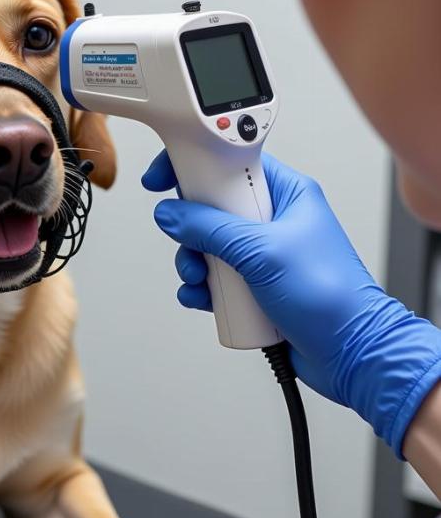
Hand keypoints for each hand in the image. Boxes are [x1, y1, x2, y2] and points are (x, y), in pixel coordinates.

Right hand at [142, 150, 440, 457]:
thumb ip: (210, 228)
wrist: (352, 355)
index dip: (195, 164)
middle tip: (189, 241)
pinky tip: (203, 298)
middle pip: (212, 206)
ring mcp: (263, 253)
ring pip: (208, 244)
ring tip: (200, 279)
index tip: (165, 175)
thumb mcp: (263, 252)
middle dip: (191, 228)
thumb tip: (172, 214)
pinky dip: (202, 287)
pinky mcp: (254, 284)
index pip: (231, 162)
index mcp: (287, 194)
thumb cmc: (331, 297)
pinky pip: (215, 276)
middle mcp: (273, 219)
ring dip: (194, 262)